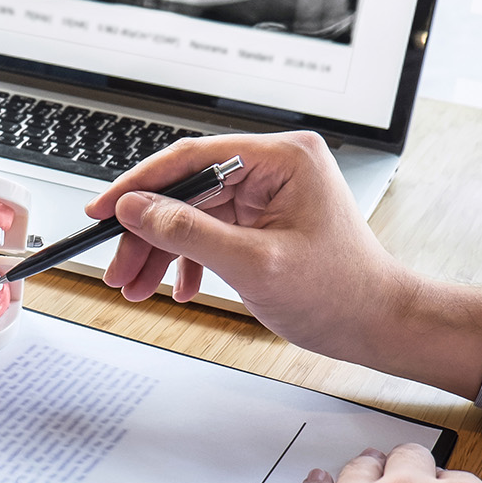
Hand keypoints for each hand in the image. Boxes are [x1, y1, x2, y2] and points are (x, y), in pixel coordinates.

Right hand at [83, 132, 481, 398]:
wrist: (378, 325)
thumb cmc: (340, 293)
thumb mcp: (254, 265)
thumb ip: (188, 232)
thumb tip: (136, 208)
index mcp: (283, 158)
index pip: (193, 157)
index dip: (140, 185)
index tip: (103, 210)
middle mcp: (276, 167)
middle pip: (187, 188)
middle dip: (148, 232)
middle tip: (117, 268)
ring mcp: (270, 193)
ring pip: (193, 213)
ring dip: (162, 251)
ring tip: (137, 287)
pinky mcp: (265, 218)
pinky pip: (211, 229)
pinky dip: (189, 259)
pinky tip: (178, 287)